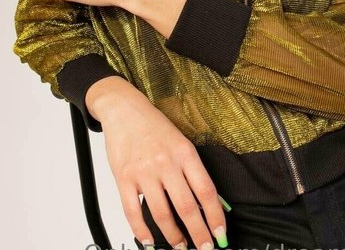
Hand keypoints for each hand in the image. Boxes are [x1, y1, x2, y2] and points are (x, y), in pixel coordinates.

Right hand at [98, 90, 227, 249]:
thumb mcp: (180, 142)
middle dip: (198, 234)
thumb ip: (192, 170)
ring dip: (172, 236)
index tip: (220, 234)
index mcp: (185, 152)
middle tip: (204, 247)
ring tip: (179, 247)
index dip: (215, 217)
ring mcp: (144, 172)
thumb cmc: (154, 126)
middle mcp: (166, 162)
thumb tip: (210, 201)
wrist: (124, 109)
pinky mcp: (124, 178)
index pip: (206, 191)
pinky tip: (149, 240)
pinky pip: (133, 211)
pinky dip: (141, 230)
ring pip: (161, 214)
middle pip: (186, 207)